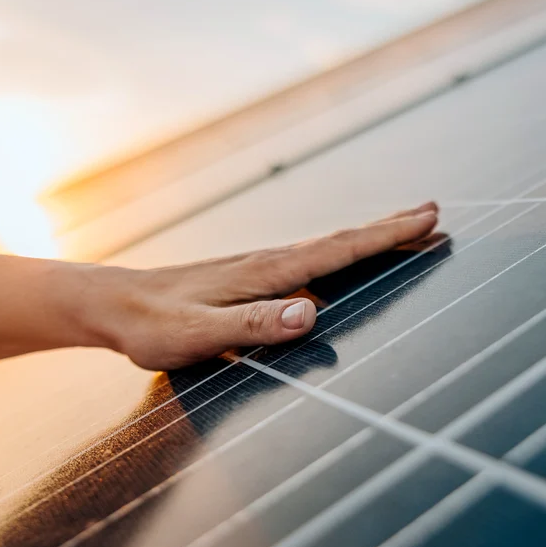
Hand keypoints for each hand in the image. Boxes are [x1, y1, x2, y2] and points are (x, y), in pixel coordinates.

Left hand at [73, 202, 438, 370]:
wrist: (111, 305)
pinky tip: (338, 261)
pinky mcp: (247, 278)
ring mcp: (258, 267)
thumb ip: (254, 324)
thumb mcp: (200, 334)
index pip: (338, 250)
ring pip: (326, 248)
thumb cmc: (152, 326)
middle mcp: (267, 262)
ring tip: (402, 229)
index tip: (426, 219)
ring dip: (368, 238)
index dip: (385, 237)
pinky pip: (308, 261)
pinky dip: (338, 253)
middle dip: (389, 228)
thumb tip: (312, 311)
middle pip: (341, 241)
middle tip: (434, 212)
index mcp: (265, 273)